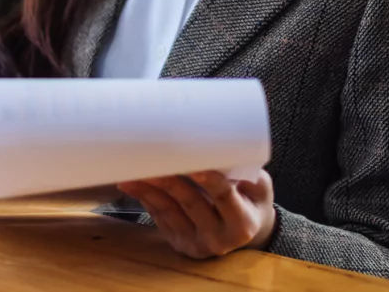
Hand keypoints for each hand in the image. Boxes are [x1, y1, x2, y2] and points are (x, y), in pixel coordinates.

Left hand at [117, 170, 275, 258]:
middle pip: (191, 203)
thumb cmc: (250, 200)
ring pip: (168, 211)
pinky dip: (145, 199)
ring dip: (147, 190)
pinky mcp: (178, 243)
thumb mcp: (258, 187)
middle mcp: (219, 238)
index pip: (224, 198)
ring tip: (130, 172)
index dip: (209, 182)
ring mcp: (196, 243)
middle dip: (169, 181)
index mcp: (243, 224)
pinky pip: (159, 218)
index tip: (194, 166)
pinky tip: (132, 185)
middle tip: (150, 161)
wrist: (243, 230)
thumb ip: (244, 171)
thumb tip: (223, 146)